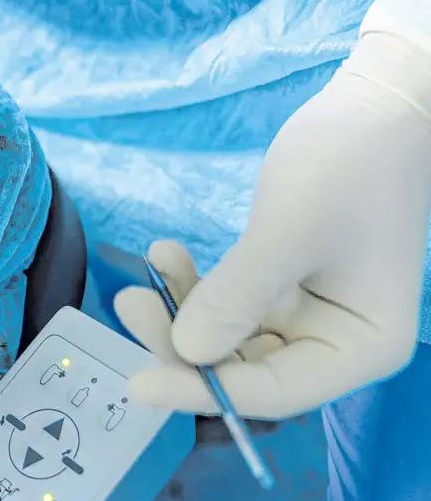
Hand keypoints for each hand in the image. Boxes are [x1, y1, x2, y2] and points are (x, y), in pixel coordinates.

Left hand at [115, 32, 430, 417]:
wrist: (371, 108)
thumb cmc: (345, 165)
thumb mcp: (287, 231)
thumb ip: (238, 296)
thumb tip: (186, 351)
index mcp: (360, 346)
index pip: (272, 391)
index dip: (202, 390)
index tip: (137, 382)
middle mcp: (335, 342)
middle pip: (244, 369)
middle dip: (183, 341)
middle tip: (128, 303)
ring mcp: (307, 315)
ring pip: (227, 337)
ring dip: (182, 309)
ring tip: (148, 267)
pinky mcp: (281, 287)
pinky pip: (228, 302)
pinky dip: (194, 283)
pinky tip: (165, 253)